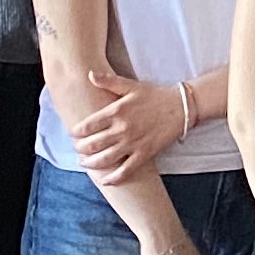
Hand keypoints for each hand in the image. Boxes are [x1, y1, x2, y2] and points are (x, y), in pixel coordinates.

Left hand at [71, 78, 187, 183]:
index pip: (87, 126)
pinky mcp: (144, 154)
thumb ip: (109, 81)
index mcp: (116, 112)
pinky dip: (113, 178)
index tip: (73, 134)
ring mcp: (133, 143)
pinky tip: (105, 180)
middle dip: (80, 149)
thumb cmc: (155, 95)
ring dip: (91, 164)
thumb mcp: (131, 85)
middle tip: (77, 149)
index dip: (75, 132)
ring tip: (85, 163)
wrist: (181, 107)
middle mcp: (122, 129)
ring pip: (104, 159)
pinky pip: (125, 170)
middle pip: (92, 145)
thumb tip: (89, 74)